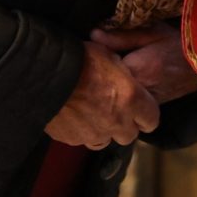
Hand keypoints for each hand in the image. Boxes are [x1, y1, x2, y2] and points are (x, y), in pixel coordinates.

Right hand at [44, 41, 162, 148]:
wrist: (44, 72)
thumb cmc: (78, 58)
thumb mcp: (109, 56)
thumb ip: (123, 75)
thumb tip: (124, 80)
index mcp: (131, 99)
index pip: (152, 120)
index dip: (146, 114)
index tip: (139, 109)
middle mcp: (116, 121)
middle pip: (129, 135)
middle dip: (124, 125)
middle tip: (113, 109)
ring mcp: (94, 134)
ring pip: (105, 140)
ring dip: (102, 130)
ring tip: (90, 113)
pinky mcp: (73, 139)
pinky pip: (82, 139)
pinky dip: (80, 130)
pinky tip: (72, 114)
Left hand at [91, 23, 196, 105]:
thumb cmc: (179, 43)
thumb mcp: (152, 32)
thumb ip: (121, 36)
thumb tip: (92, 35)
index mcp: (136, 69)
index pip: (103, 70)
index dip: (95, 63)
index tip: (90, 54)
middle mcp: (139, 90)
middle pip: (108, 88)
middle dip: (100, 79)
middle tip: (94, 67)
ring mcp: (146, 102)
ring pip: (119, 100)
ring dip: (112, 90)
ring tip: (107, 77)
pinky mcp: (153, 107)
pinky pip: (132, 105)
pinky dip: (124, 97)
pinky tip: (123, 87)